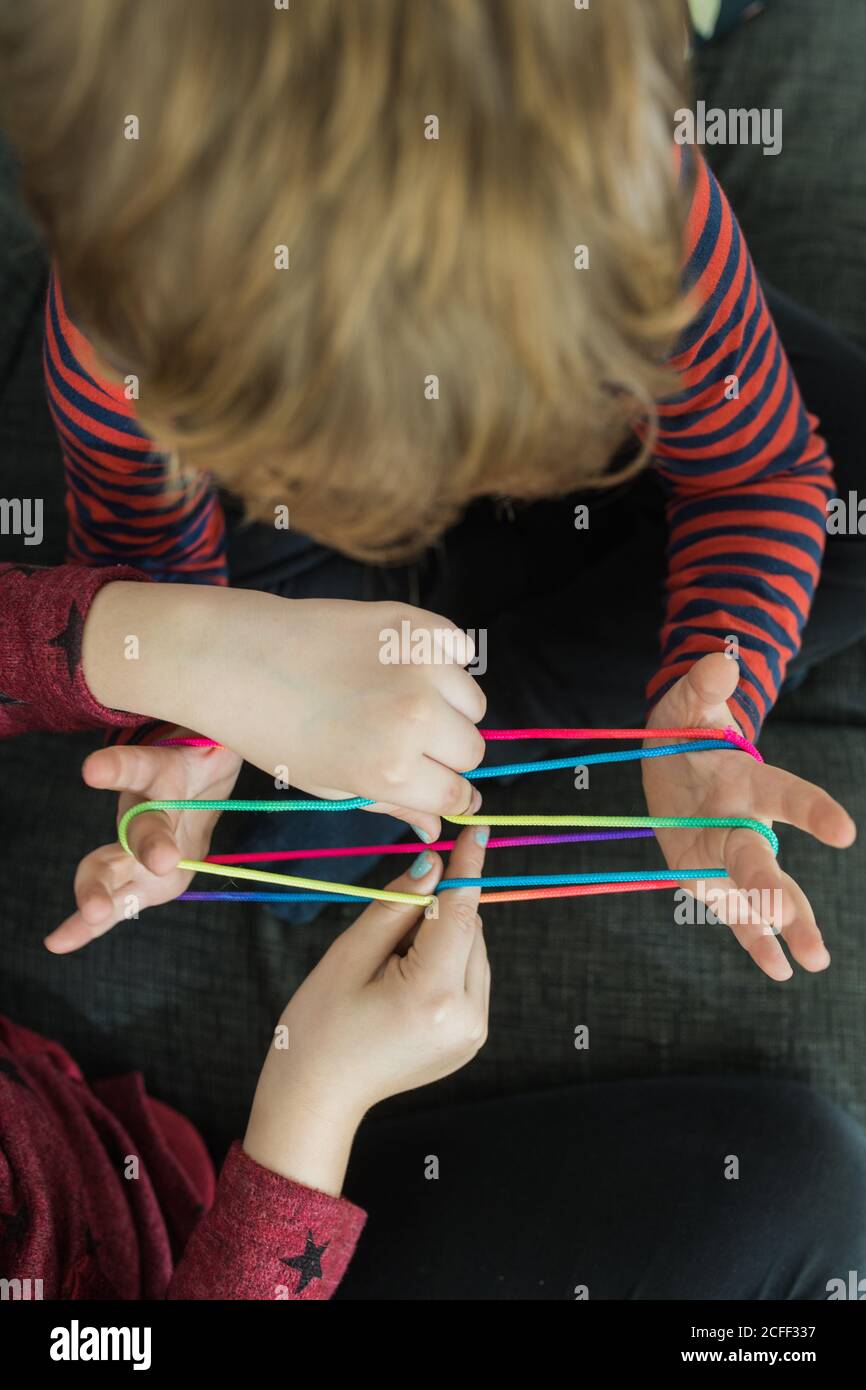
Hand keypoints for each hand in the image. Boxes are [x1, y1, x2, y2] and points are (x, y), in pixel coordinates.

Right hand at [46, 731, 241, 952]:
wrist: (195, 783)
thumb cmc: (208, 755)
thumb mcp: (220, 740)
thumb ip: (225, 738)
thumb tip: (270, 701)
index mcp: (164, 772)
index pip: (140, 765)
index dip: (117, 769)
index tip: (93, 771)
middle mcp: (143, 809)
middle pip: (140, 825)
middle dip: (147, 844)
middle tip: (162, 861)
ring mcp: (133, 846)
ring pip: (111, 866)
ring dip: (101, 891)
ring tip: (93, 914)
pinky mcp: (135, 877)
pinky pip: (114, 901)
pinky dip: (86, 925)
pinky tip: (58, 943)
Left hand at [83, 584, 486, 841]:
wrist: (233, 656)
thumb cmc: (270, 729)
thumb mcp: (328, 782)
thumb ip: (390, 804)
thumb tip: (436, 828)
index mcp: (391, 768)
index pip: (457, 792)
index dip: (447, 793)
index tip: (434, 783)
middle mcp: (415, 718)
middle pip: (472, 749)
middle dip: (446, 753)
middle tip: (404, 740)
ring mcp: (419, 665)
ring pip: (473, 702)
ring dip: (448, 707)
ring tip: (399, 699)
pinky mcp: (414, 623)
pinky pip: (460, 651)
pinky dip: (443, 660)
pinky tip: (400, 664)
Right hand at [243, 825, 490, 1193]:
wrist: (317, 1099)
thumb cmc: (318, 1027)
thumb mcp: (348, 956)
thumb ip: (396, 906)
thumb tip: (432, 865)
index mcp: (432, 994)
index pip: (461, 913)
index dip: (467, 867)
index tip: (477, 829)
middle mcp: (466, 1016)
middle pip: (470, 931)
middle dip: (438, 912)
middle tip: (388, 930)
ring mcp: (473, 1033)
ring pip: (473, 952)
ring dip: (443, 938)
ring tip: (390, 965)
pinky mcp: (471, 1039)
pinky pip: (469, 978)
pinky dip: (445, 963)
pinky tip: (405, 982)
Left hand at [643, 653, 855, 979]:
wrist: (672, 766)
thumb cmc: (687, 733)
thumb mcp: (687, 705)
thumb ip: (704, 688)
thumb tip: (720, 663)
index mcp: (746, 782)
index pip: (785, 794)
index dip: (811, 810)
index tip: (843, 832)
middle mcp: (746, 824)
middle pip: (764, 860)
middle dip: (781, 892)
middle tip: (800, 926)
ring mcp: (730, 857)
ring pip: (759, 894)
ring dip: (782, 925)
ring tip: (813, 960)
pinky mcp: (713, 880)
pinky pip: (735, 916)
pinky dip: (755, 941)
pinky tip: (779, 971)